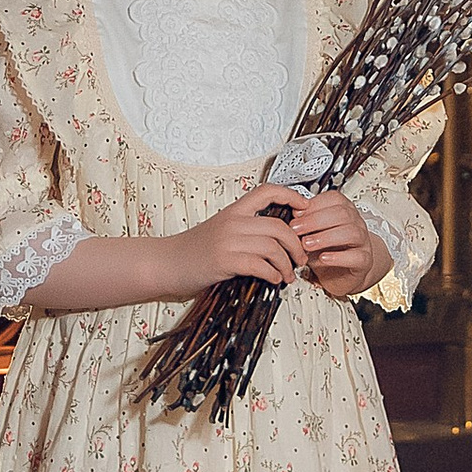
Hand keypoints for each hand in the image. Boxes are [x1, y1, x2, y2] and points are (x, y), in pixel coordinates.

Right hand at [172, 184, 307, 293]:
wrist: (166, 262)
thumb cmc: (193, 250)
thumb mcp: (219, 230)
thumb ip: (244, 229)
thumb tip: (276, 240)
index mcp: (233, 210)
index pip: (267, 191)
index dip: (291, 195)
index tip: (306, 206)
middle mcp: (232, 222)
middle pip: (278, 226)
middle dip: (296, 245)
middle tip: (301, 259)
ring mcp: (228, 241)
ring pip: (272, 247)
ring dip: (286, 265)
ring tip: (289, 276)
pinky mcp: (224, 261)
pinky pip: (259, 265)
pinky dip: (272, 274)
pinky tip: (274, 280)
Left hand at [287, 190, 391, 301]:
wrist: (342, 274)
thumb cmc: (327, 250)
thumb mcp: (312, 234)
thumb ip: (304, 224)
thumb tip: (291, 216)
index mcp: (344, 211)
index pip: (335, 199)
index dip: (314, 205)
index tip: (296, 214)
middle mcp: (355, 223)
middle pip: (342, 213)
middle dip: (315, 220)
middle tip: (296, 229)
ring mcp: (362, 241)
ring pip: (350, 232)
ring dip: (325, 237)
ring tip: (307, 244)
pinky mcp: (364, 260)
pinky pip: (356, 256)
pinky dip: (338, 257)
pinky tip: (323, 258)